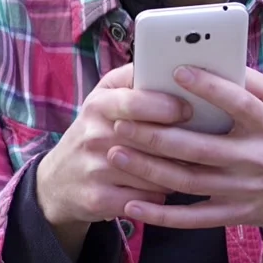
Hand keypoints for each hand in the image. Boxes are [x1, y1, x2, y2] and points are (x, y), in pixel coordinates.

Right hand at [36, 63, 190, 259]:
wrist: (59, 179)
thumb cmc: (94, 130)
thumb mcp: (104, 98)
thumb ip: (132, 79)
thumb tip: (170, 63)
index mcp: (98, 105)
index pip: (135, 102)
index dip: (167, 105)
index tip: (189, 109)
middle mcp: (94, 136)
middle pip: (150, 139)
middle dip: (182, 141)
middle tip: (202, 140)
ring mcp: (95, 169)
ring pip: (154, 172)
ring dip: (178, 170)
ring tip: (193, 163)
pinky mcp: (99, 199)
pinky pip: (147, 198)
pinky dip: (162, 194)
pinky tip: (167, 186)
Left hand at [108, 66, 262, 245]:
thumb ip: (254, 83)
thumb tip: (219, 60)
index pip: (237, 102)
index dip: (208, 86)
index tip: (176, 70)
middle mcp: (254, 158)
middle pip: (198, 147)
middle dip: (155, 135)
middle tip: (121, 121)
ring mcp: (242, 190)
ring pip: (187, 182)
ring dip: (148, 169)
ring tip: (116, 153)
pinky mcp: (234, 214)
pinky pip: (192, 218)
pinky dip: (161, 215)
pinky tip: (132, 204)